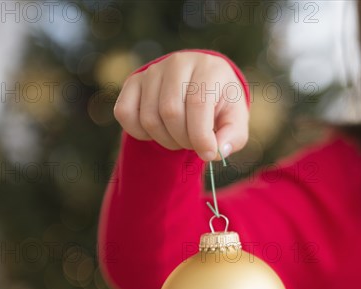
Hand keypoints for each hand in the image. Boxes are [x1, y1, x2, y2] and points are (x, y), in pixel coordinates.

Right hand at [114, 51, 249, 160]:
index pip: (197, 104)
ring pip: (149, 117)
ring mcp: (153, 70)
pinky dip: (140, 133)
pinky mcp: (133, 81)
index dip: (201, 136)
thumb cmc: (220, 105)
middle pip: (170, 112)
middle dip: (183, 139)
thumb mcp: (235, 120)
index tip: (208, 154)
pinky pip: (125, 114)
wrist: (200, 86)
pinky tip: (158, 131)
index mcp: (208, 68)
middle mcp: (178, 63)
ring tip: (180, 137)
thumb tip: (217, 151)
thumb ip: (233, 137)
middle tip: (194, 144)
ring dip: (165, 140)